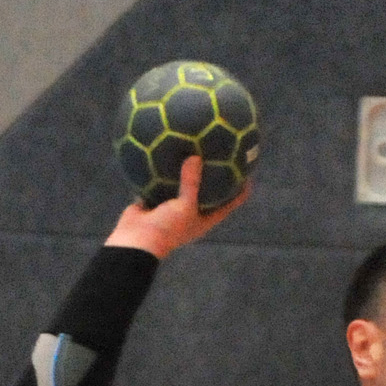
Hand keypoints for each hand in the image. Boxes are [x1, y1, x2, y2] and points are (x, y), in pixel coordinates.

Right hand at [103, 152, 255, 258]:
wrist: (135, 242)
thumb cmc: (166, 229)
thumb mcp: (184, 207)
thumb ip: (191, 182)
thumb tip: (196, 156)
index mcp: (204, 219)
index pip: (230, 203)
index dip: (241, 189)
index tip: (249, 170)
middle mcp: (190, 212)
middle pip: (209, 190)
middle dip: (215, 172)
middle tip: (224, 149)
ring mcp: (172, 206)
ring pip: (183, 183)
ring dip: (187, 168)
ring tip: (194, 144)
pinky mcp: (155, 199)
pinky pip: (160, 180)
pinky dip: (161, 168)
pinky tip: (164, 149)